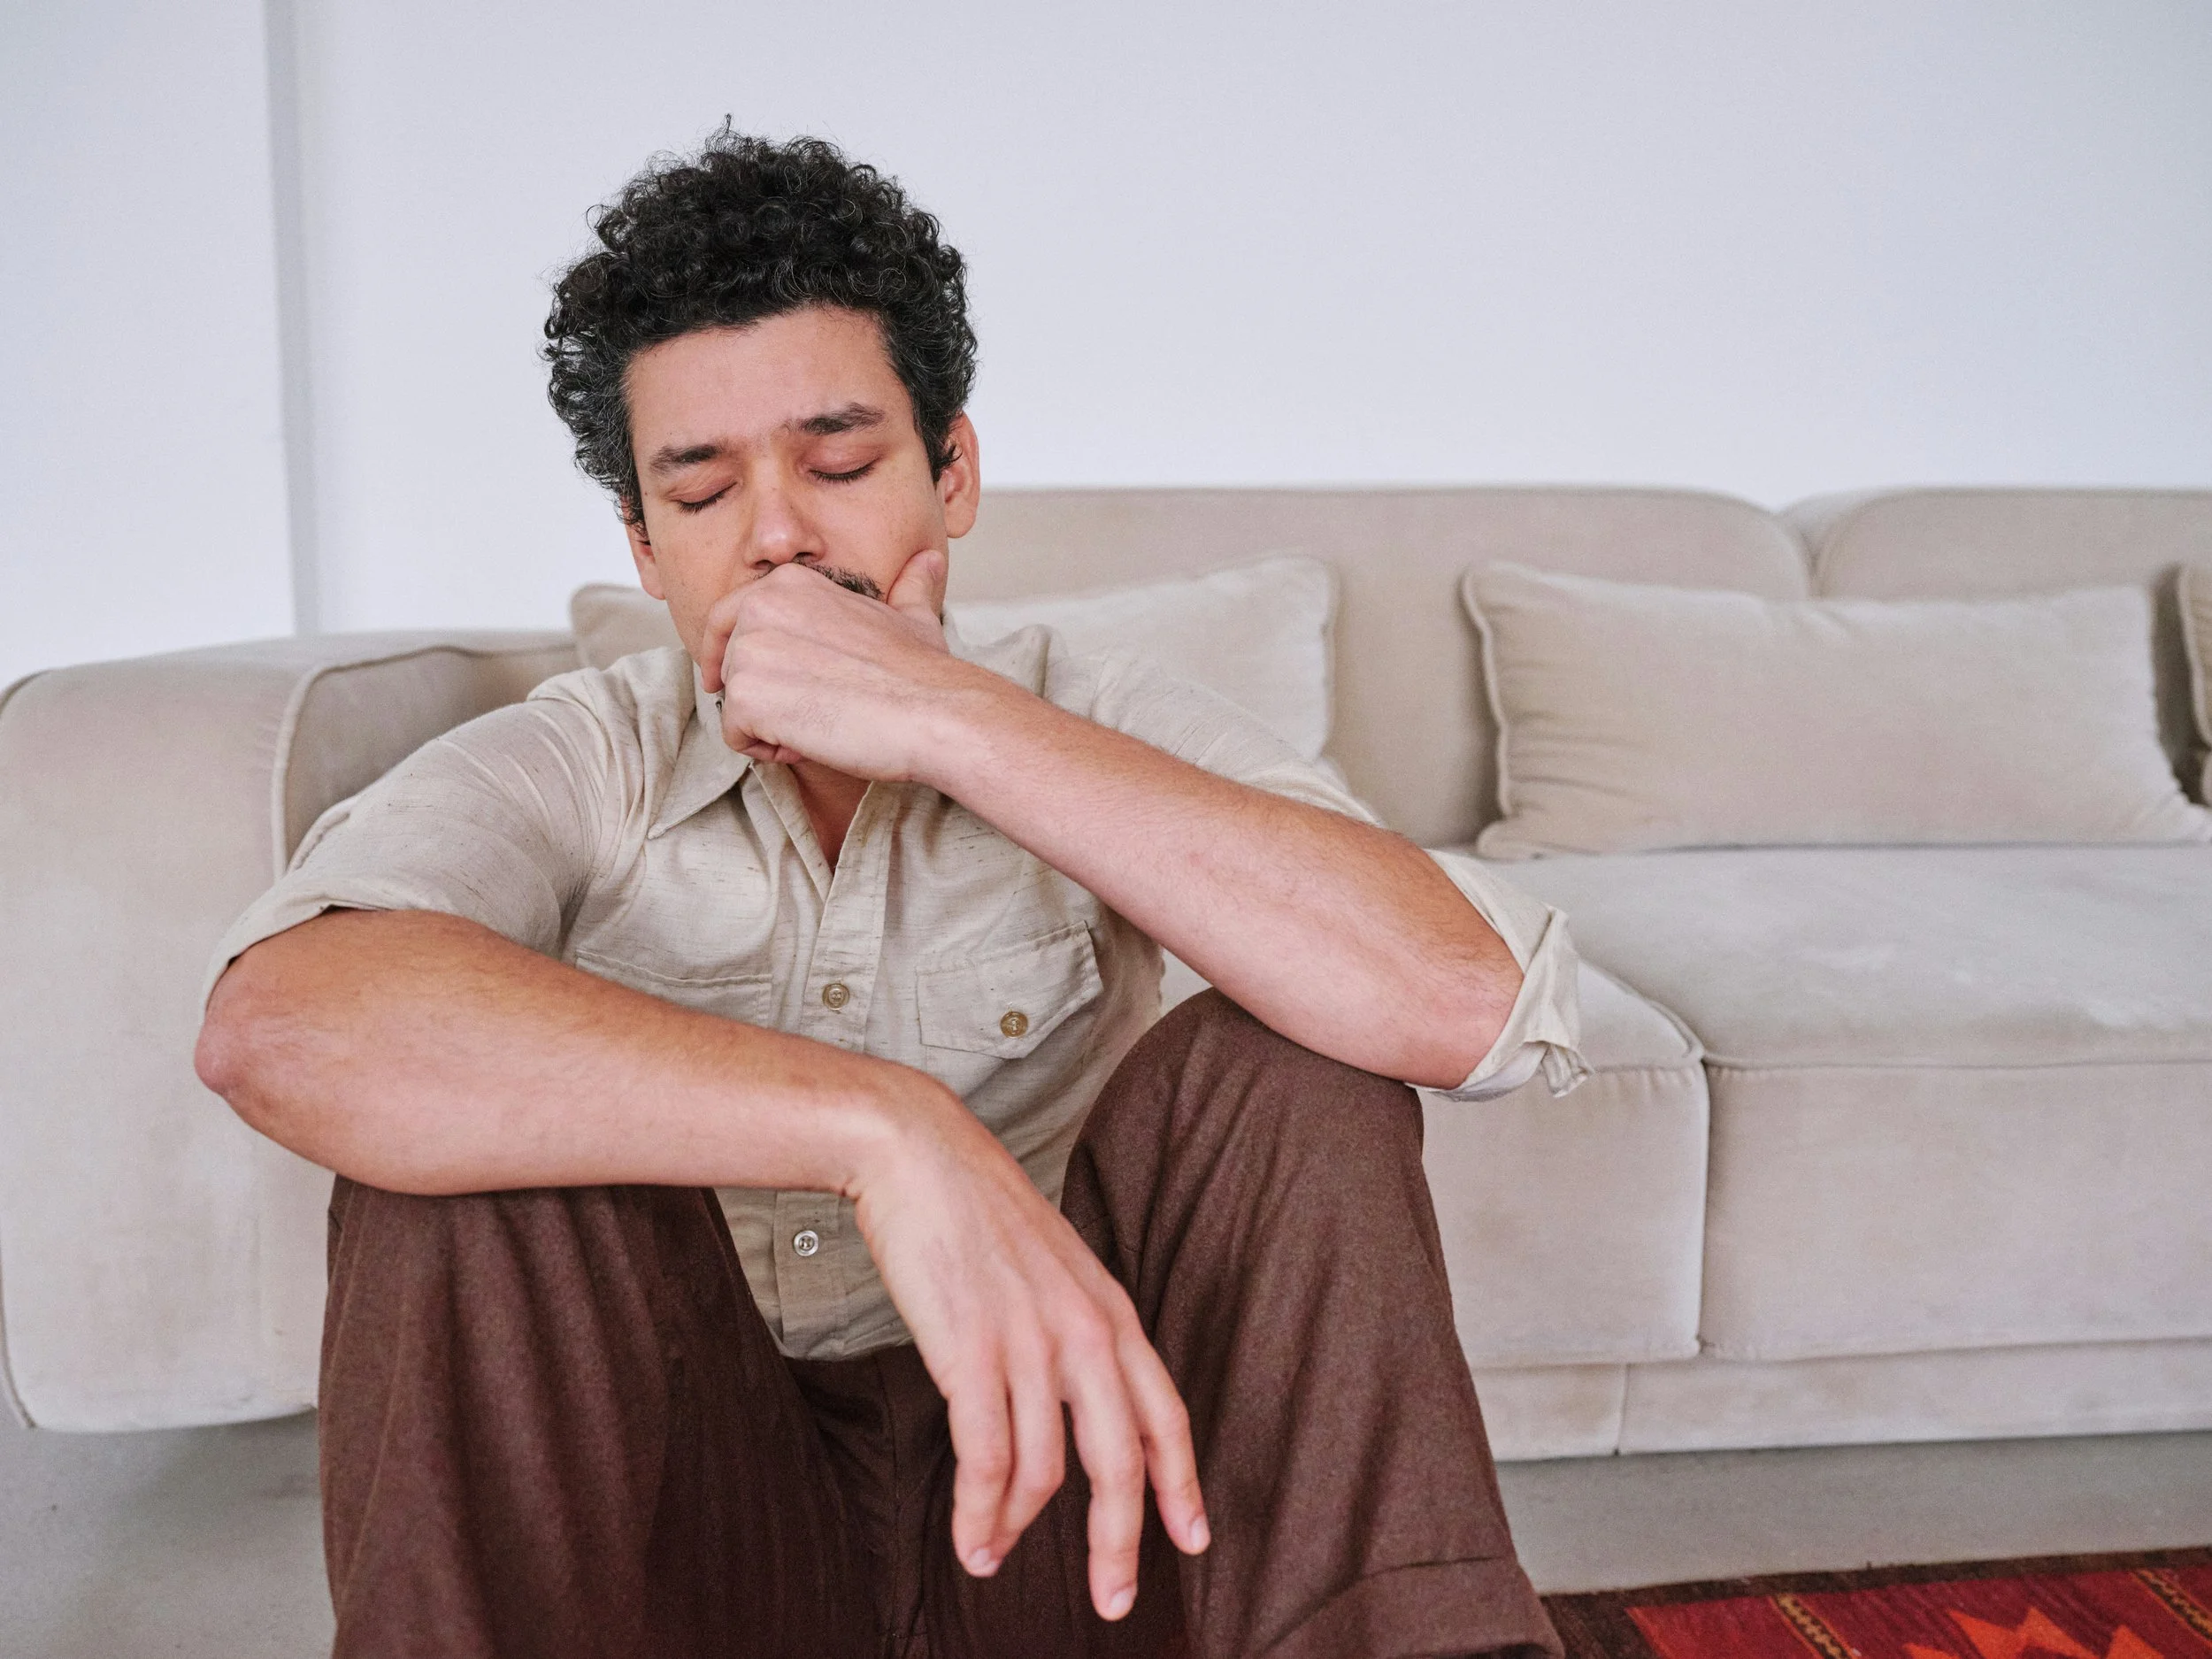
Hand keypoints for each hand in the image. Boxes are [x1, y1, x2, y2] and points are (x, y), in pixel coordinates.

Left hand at [700, 549, 987, 777]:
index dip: (738, 655)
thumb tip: (927, 563)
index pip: (730, 620)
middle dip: (756, 695)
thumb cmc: (924, 672)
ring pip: (733, 703)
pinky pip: (734, 735)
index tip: (759, 680)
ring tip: (819, 727)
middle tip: (796, 714)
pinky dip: (769, 751)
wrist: (934, 712)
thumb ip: (908, 589)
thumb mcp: (913, 616)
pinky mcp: (746, 697)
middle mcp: (759, 606)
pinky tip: (812, 743)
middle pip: (728, 665)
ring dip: (769, 726)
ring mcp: (749, 650)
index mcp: (788, 583)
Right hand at [853, 1086, 1209, 1620]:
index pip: (1166, 1415)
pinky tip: (970, 1538)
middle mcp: (1084, 1332)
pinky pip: (986, 1460)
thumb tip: (1070, 1399)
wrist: (919, 1153)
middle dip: (1120, 1542)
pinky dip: (978, 1512)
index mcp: (1110, 1311)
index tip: (1193, 1538)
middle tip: (1114, 1598)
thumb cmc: (977, 1210)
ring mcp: (1030, 1343)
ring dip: (1017, 1530)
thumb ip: (1073, 1328)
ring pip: (1044, 1473)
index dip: (1181, 1484)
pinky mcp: (971, 1353)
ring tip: (992, 1558)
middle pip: (1121, 1462)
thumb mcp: (1052, 1266)